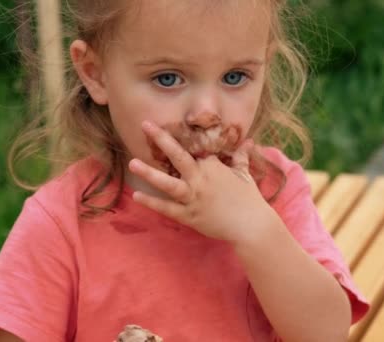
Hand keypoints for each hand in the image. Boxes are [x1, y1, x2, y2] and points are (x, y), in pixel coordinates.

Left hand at [129, 120, 277, 243]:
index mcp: (213, 166)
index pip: (195, 149)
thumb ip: (241, 156)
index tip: (168, 131)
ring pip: (168, 183)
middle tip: (145, 125)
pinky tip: (136, 195)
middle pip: (178, 156)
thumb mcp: (245, 174)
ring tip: (132, 163)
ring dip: (149, 173)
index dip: (185, 141)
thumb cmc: (249, 198)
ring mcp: (193, 197)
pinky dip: (152, 203)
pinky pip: (167, 208)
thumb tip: (248, 142)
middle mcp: (200, 179)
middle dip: (162, 139)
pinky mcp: (189, 216)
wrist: (251, 225)